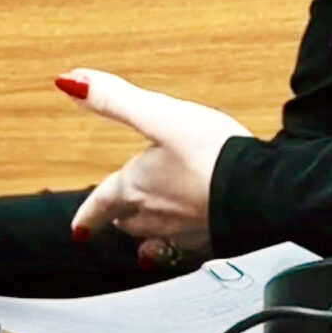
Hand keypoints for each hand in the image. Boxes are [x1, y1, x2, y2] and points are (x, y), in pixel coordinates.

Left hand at [59, 69, 246, 258]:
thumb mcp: (160, 116)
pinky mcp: (210, 241)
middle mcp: (153, 216)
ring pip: (153, 238)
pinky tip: (187, 240)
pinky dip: (179, 246)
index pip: (101, 204)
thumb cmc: (211, 154)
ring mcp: (182, 232)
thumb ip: (115, 100)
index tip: (79, 228)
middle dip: (119, 217)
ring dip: (146, 232)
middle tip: (117, 216)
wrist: (259, 191)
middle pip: (126, 221)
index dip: (88, 214)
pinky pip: (185, 250)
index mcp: (135, 187)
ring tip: (147, 229)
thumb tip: (72, 82)